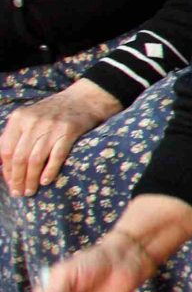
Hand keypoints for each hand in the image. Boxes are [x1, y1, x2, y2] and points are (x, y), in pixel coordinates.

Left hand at [1, 80, 119, 195]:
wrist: (84, 99)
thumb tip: (4, 163)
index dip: (6, 170)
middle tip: (19, 193)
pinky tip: (46, 181)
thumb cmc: (55, 112)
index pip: (6, 149)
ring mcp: (51, 127)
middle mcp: (32, 122)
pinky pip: (56, 155)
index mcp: (19, 118)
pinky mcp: (69, 131)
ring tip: (30, 191)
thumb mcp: (30, 118)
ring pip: (35, 159)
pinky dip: (50, 171)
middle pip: (20, 157)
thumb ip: (17, 136)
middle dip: (17, 178)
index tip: (10, 183)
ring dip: (31, 179)